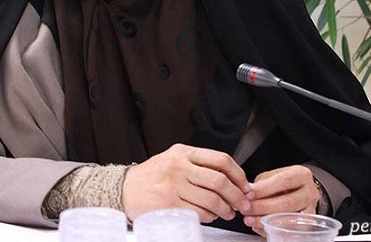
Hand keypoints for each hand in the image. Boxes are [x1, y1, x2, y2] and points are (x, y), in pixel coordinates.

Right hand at [121, 143, 253, 222]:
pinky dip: (211, 217)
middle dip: (237, 195)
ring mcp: (174, 185)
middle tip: (244, 203)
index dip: (239, 174)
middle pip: (220, 180)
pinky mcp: (170, 204)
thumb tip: (231, 178)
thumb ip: (198, 164)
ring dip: (226, 209)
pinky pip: (200, 212)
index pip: (221, 159)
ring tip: (229, 213)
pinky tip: (212, 216)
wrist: (125, 189)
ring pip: (212, 199)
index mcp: (184, 152)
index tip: (245, 185)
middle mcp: (179, 166)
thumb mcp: (174, 159)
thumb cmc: (152, 176)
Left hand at [241, 165, 318, 236]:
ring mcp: (311, 210)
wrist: (299, 191)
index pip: (284, 181)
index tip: (249, 194)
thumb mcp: (273, 176)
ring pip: (289, 219)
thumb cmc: (283, 182)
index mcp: (302, 175)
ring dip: (266, 221)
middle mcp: (310, 193)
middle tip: (247, 209)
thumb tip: (247, 193)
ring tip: (250, 220)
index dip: (265, 189)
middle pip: (288, 202)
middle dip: (264, 207)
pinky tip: (259, 227)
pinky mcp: (307, 226)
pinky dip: (272, 231)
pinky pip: (289, 231)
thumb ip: (261, 183)